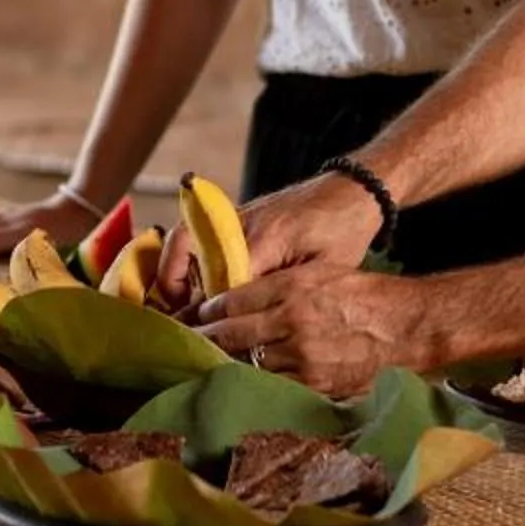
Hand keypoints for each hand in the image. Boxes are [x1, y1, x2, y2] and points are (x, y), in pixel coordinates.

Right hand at [152, 170, 380, 304]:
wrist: (351, 191)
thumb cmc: (343, 231)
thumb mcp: (322, 270)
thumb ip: (286, 292)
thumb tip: (256, 324)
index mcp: (265, 240)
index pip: (223, 280)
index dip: (210, 311)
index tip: (203, 335)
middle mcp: (240, 224)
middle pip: (190, 253)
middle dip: (176, 288)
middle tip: (178, 320)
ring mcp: (235, 216)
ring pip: (186, 239)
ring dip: (173, 269)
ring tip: (176, 302)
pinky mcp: (236, 215)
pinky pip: (199, 234)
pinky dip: (187, 257)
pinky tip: (192, 284)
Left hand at [197, 265, 429, 398]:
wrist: (404, 325)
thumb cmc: (361, 294)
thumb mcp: (318, 273)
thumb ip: (277, 285)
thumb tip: (235, 299)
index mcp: (292, 288)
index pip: (232, 301)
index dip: (208, 311)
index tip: (195, 317)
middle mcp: (292, 321)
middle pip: (232, 334)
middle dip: (208, 340)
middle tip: (189, 344)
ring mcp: (303, 355)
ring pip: (248, 363)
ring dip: (228, 364)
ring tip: (211, 365)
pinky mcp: (315, 383)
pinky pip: (273, 385)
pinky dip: (256, 383)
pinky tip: (245, 382)